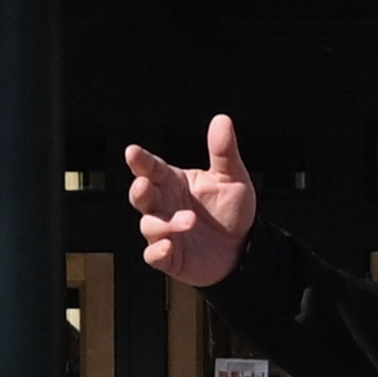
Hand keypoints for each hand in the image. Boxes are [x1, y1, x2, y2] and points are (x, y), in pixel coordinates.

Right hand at [126, 115, 259, 287]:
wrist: (244, 248)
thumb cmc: (230, 210)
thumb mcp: (232, 178)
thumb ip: (223, 151)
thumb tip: (222, 120)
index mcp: (172, 182)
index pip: (151, 167)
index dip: (141, 160)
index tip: (133, 152)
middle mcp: (163, 205)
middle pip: (141, 195)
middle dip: (140, 190)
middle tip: (145, 184)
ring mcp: (164, 231)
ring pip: (149, 225)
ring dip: (164, 223)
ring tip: (188, 220)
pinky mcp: (170, 256)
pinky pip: (155, 255)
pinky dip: (158, 251)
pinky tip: (168, 246)